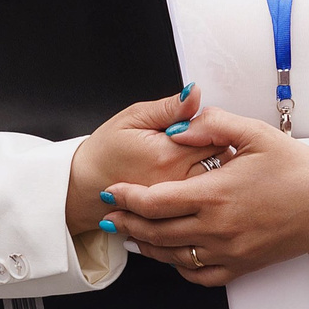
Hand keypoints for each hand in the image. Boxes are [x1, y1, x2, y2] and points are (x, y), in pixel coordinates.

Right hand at [66, 85, 215, 232]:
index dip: (213, 126)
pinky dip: (205, 190)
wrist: (85, 187)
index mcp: (169, 154)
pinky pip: (205, 201)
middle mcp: (179, 182)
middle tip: (201, 142)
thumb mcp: (134, 118)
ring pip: (219, 183)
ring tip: (195, 161)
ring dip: (215, 170)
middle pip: (223, 160)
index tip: (200, 125)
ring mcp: (179, 204)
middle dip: (218, 147)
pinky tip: (192, 182)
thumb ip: (169, 108)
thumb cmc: (106, 151)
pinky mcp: (177, 215)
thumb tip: (195, 93)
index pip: (217, 135)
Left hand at [98, 107, 308, 284]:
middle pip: (155, 232)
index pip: (154, 202)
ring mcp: (228, 252)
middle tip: (110, 215)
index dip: (126, 198)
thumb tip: (176, 129)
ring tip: (130, 234)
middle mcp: (216, 228)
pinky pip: (199, 274)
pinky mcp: (241, 266)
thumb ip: (210, 125)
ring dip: (146, 246)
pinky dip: (178, 267)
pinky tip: (170, 255)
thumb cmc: (295, 168)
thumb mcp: (254, 133)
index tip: (112, 192)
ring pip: (172, 256)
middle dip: (127, 223)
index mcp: (215, 194)